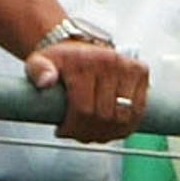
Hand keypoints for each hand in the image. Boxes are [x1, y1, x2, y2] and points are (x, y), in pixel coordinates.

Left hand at [28, 38, 147, 142]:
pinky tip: (112, 130)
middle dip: (88, 132)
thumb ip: (37, 70)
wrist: (81, 46)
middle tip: (77, 134)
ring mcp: (128, 67)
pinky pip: (139, 111)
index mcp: (85, 61)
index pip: (83, 108)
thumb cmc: (62, 60)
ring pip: (123, 118)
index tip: (63, 131)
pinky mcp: (141, 73)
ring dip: (108, 133)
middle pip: (104, 116)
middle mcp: (110, 62)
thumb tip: (45, 82)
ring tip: (93, 134)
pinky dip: (126, 127)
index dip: (73, 127)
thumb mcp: (39, 61)